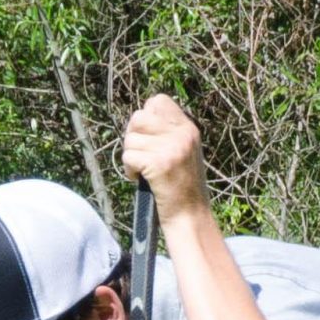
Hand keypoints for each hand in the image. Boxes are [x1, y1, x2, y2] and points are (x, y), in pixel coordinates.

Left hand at [122, 95, 209, 223]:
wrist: (190, 218)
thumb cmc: (183, 190)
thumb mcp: (184, 154)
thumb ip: (168, 134)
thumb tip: (140, 118)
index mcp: (188, 129)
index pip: (157, 101)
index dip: (146, 117)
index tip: (147, 139)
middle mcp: (182, 134)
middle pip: (138, 117)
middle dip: (133, 137)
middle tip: (140, 155)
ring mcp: (171, 148)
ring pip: (131, 139)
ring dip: (131, 156)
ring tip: (142, 171)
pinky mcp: (159, 164)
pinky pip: (128, 157)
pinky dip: (129, 170)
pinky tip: (139, 179)